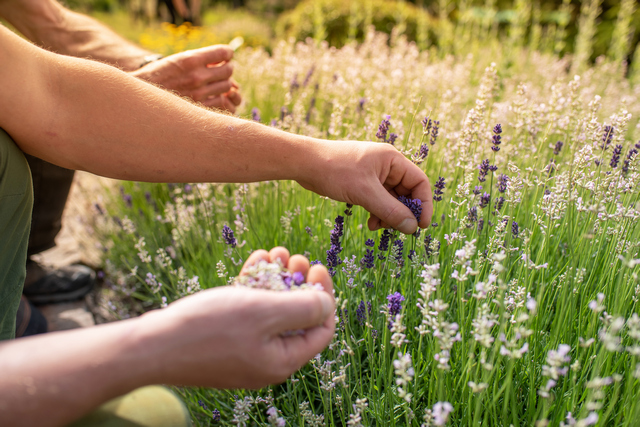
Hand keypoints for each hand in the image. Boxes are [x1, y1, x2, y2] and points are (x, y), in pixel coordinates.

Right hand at [131, 45, 241, 111]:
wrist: (141, 99)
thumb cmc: (160, 77)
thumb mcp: (176, 61)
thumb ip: (199, 59)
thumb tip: (224, 61)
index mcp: (190, 59)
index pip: (223, 52)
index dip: (228, 54)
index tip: (226, 57)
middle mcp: (196, 76)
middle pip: (228, 71)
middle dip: (227, 70)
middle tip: (222, 72)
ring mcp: (198, 94)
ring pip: (228, 87)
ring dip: (227, 86)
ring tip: (218, 85)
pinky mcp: (199, 110)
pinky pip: (224, 105)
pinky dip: (226, 101)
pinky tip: (219, 98)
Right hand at [139, 247, 334, 388]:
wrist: (150, 346)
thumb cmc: (208, 329)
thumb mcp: (264, 313)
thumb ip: (303, 308)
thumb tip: (327, 304)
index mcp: (283, 361)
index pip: (321, 329)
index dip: (325, 297)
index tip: (318, 268)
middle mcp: (267, 361)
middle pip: (297, 318)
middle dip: (299, 284)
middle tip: (296, 257)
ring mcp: (244, 352)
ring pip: (272, 312)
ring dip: (277, 280)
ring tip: (275, 252)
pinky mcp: (224, 342)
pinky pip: (248, 314)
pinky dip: (254, 288)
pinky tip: (255, 261)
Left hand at [297, 140, 432, 233]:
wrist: (305, 164)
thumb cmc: (335, 170)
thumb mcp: (365, 192)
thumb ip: (390, 210)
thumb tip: (412, 227)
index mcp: (392, 160)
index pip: (419, 182)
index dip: (424, 204)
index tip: (421, 225)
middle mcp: (386, 166)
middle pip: (407, 193)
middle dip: (403, 213)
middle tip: (397, 230)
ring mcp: (374, 175)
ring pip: (392, 200)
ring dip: (388, 216)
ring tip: (378, 227)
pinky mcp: (362, 184)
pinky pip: (378, 201)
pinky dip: (377, 213)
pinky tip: (370, 224)